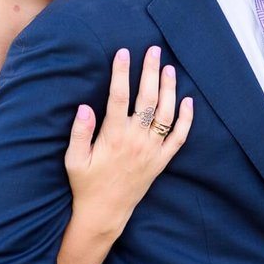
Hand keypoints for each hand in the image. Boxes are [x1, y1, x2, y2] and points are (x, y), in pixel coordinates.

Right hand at [64, 46, 192, 238]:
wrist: (105, 213)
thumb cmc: (86, 184)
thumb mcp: (74, 160)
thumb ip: (79, 133)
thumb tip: (84, 107)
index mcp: (113, 136)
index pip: (119, 97)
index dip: (121, 73)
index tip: (123, 52)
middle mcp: (136, 140)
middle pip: (147, 99)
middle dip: (150, 71)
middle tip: (153, 50)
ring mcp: (152, 150)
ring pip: (166, 113)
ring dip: (169, 89)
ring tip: (168, 68)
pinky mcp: (161, 161)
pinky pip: (179, 138)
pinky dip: (187, 119)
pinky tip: (189, 102)